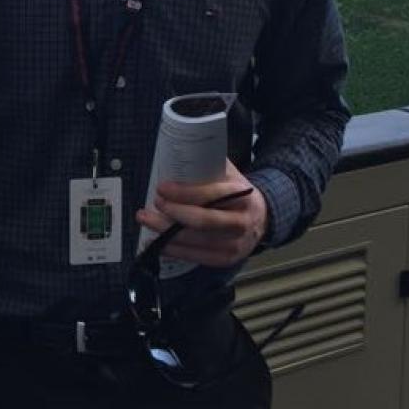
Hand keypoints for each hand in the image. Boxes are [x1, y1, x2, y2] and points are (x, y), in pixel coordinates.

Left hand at [134, 159, 268, 268]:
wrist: (262, 219)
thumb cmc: (238, 193)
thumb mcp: (230, 174)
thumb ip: (209, 164)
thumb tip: (178, 149)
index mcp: (242, 196)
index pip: (212, 195)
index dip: (184, 193)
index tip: (162, 188)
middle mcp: (240, 222)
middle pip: (202, 222)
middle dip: (172, 213)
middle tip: (153, 203)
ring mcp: (234, 245)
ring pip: (195, 241)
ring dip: (165, 232)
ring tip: (146, 219)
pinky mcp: (226, 260)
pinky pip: (195, 257)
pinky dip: (173, 250)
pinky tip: (157, 241)